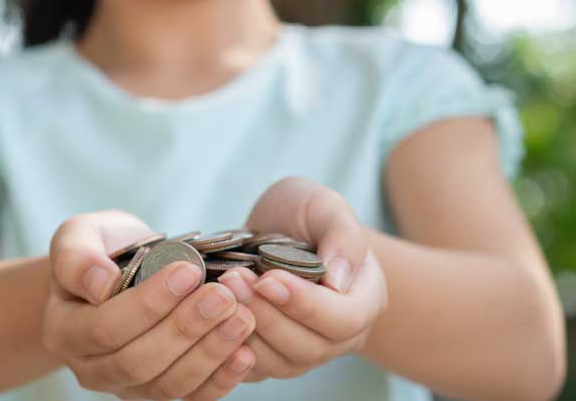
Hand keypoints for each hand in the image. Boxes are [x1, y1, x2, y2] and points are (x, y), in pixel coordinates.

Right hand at [43, 210, 257, 399]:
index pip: (106, 327)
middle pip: (138, 362)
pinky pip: (189, 397)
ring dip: (209, 353)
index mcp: (64, 330)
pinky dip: (220, 380)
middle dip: (185, 329)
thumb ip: (78, 257)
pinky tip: (246, 353)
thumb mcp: (79, 235)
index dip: (149, 304)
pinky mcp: (159, 390)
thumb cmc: (100, 248)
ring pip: (167, 385)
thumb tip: (100, 284)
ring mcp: (126, 385)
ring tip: (241, 317)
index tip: (188, 271)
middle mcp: (90, 368)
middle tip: (223, 296)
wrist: (119, 269)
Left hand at [217, 177, 387, 380]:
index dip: (305, 304)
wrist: (279, 228)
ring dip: (246, 329)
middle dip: (267, 315)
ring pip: (279, 363)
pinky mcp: (271, 358)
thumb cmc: (306, 213)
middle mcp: (340, 336)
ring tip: (220, 291)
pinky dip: (230, 347)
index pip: (343, 319)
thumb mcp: (326, 207)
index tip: (268, 278)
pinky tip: (211, 317)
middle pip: (309, 347)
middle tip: (232, 280)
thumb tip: (338, 282)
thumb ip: (342, 237)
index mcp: (364, 300)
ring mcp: (305, 352)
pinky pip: (253, 369)